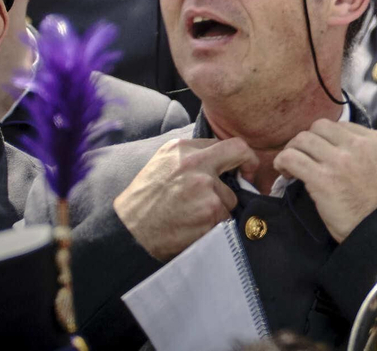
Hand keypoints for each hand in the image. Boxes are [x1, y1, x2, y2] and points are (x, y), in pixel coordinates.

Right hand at [113, 136, 252, 260]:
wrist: (130, 231)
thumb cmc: (146, 198)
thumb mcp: (164, 162)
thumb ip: (194, 154)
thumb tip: (225, 156)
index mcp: (185, 149)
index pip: (235, 145)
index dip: (246, 158)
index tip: (245, 170)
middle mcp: (196, 166)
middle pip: (239, 169)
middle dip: (237, 183)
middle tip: (227, 194)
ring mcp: (205, 191)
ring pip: (231, 200)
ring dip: (219, 209)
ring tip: (193, 214)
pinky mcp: (210, 214)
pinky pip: (225, 219)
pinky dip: (214, 226)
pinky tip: (193, 226)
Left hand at [275, 120, 376, 242]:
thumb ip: (365, 151)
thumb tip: (337, 148)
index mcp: (374, 140)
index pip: (340, 126)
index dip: (325, 138)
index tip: (320, 153)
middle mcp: (357, 145)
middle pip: (319, 127)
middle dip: (308, 141)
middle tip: (303, 157)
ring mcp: (339, 160)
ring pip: (303, 139)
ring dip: (293, 150)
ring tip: (291, 165)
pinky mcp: (322, 178)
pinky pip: (291, 158)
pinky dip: (282, 161)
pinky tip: (285, 172)